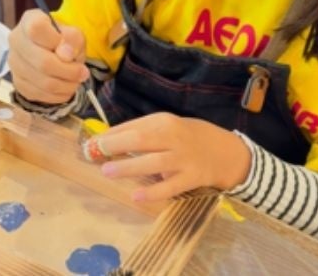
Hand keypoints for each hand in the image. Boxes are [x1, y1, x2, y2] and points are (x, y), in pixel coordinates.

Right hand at [8, 9, 89, 104]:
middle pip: (42, 62)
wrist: (52, 50)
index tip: (69, 49)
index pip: (37, 30)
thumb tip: (65, 55)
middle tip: (83, 72)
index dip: (56, 42)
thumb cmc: (63, 40)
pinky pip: (40, 95)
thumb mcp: (74, 34)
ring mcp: (14, 63)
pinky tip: (65, 87)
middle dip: (69, 71)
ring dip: (66, 85)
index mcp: (29, 21)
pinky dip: (58, 95)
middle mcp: (16, 41)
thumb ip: (72, 39)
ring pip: (43, 82)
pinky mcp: (18, 83)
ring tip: (76, 80)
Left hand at [91, 112, 251, 202]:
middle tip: (94, 154)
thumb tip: (106, 139)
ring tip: (107, 171)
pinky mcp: (192, 178)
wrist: (226, 152)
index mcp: (163, 122)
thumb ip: (140, 132)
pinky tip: (136, 196)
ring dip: (128, 167)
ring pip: (153, 163)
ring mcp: (184, 159)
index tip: (91, 143)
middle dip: (115, 146)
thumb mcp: (166, 126)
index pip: (132, 127)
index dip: (109, 135)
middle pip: (141, 140)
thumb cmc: (187, 137)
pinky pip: (170, 187)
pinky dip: (153, 192)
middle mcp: (173, 138)